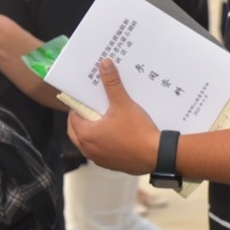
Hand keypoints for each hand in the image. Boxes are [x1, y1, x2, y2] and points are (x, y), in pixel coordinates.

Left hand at [67, 59, 160, 174]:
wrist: (156, 155)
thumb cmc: (137, 131)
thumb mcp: (124, 104)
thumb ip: (112, 84)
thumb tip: (104, 64)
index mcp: (85, 134)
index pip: (73, 117)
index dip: (80, 106)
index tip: (89, 99)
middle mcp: (87, 149)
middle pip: (76, 130)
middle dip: (84, 119)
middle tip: (96, 108)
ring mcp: (98, 159)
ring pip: (88, 142)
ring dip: (92, 132)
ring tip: (107, 120)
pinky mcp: (110, 165)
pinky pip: (100, 151)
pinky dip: (104, 143)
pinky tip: (118, 135)